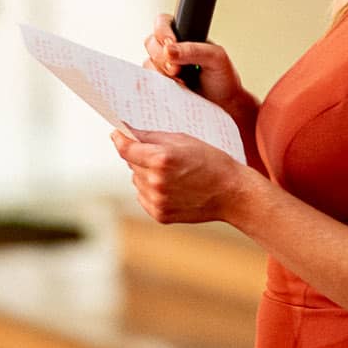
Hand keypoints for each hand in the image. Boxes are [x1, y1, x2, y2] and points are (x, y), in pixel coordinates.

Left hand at [112, 128, 250, 225]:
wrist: (231, 193)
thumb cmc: (211, 162)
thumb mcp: (183, 140)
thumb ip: (151, 137)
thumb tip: (126, 133)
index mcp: (161, 159)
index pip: (126, 148)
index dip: (119, 139)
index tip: (116, 134)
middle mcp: (155, 181)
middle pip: (131, 164)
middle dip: (140, 157)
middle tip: (163, 156)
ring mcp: (157, 200)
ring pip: (136, 181)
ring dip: (146, 175)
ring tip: (173, 174)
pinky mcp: (159, 214)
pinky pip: (143, 197)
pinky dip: (151, 191)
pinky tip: (172, 188)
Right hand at [143, 14, 243, 110]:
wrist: (224, 105)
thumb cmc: (223, 78)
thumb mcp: (215, 58)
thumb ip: (193, 50)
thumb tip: (168, 50)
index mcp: (184, 35)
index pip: (163, 23)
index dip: (163, 33)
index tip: (171, 45)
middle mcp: (171, 49)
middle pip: (151, 42)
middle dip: (163, 57)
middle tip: (179, 70)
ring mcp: (164, 66)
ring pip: (148, 62)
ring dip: (163, 73)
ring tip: (182, 81)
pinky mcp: (160, 83)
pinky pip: (148, 80)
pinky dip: (159, 84)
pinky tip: (175, 88)